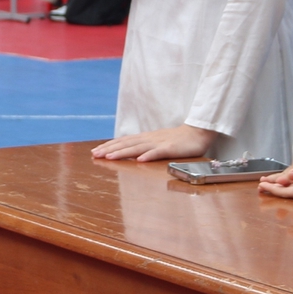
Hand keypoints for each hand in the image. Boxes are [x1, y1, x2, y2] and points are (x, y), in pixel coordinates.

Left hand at [91, 124, 218, 162]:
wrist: (197, 132)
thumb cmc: (178, 140)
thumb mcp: (158, 143)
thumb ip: (145, 147)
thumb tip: (131, 155)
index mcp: (145, 138)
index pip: (123, 141)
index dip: (109, 146)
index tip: (95, 151)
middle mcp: (149, 139)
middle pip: (126, 144)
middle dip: (109, 149)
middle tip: (95, 155)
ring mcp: (159, 143)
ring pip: (137, 148)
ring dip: (122, 152)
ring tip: (109, 157)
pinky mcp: (170, 148)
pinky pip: (158, 152)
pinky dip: (148, 156)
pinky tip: (139, 160)